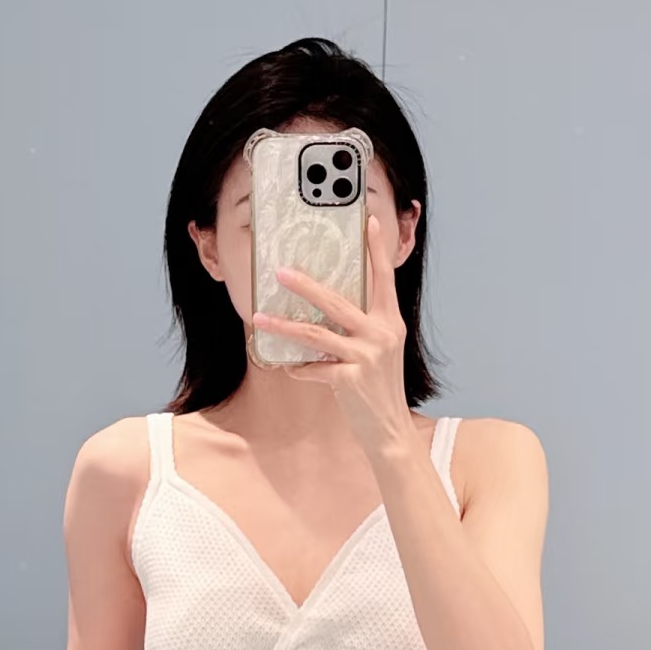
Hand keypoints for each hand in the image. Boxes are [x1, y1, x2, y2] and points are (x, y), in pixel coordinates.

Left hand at [250, 210, 413, 459]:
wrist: (389, 428)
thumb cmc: (379, 386)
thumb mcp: (380, 350)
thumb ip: (362, 326)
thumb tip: (326, 306)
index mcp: (390, 321)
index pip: (384, 278)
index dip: (376, 249)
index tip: (367, 221)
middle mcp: (381, 334)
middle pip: (336, 301)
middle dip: (305, 285)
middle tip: (279, 271)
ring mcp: (366, 356)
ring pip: (316, 333)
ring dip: (284, 326)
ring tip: (260, 317)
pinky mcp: (351, 379)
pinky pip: (313, 368)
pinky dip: (298, 368)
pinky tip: (289, 369)